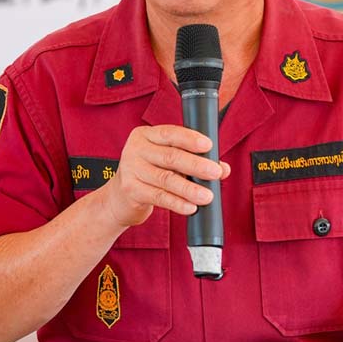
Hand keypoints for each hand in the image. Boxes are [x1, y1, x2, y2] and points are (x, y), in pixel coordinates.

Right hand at [99, 125, 230, 227]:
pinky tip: (190, 207)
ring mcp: (131, 170)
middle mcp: (136, 149)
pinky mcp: (130, 190)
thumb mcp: (167, 162)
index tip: (209, 146)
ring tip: (207, 196)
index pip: (170, 134)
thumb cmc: (148, 174)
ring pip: (166, 179)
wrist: (119, 198)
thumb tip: (223, 168)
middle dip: (196, 165)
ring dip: (190, 188)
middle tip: (216, 173)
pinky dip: (177, 203)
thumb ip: (193, 160)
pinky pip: (159, 196)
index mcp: (146, 135)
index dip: (190, 139)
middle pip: (170, 156)